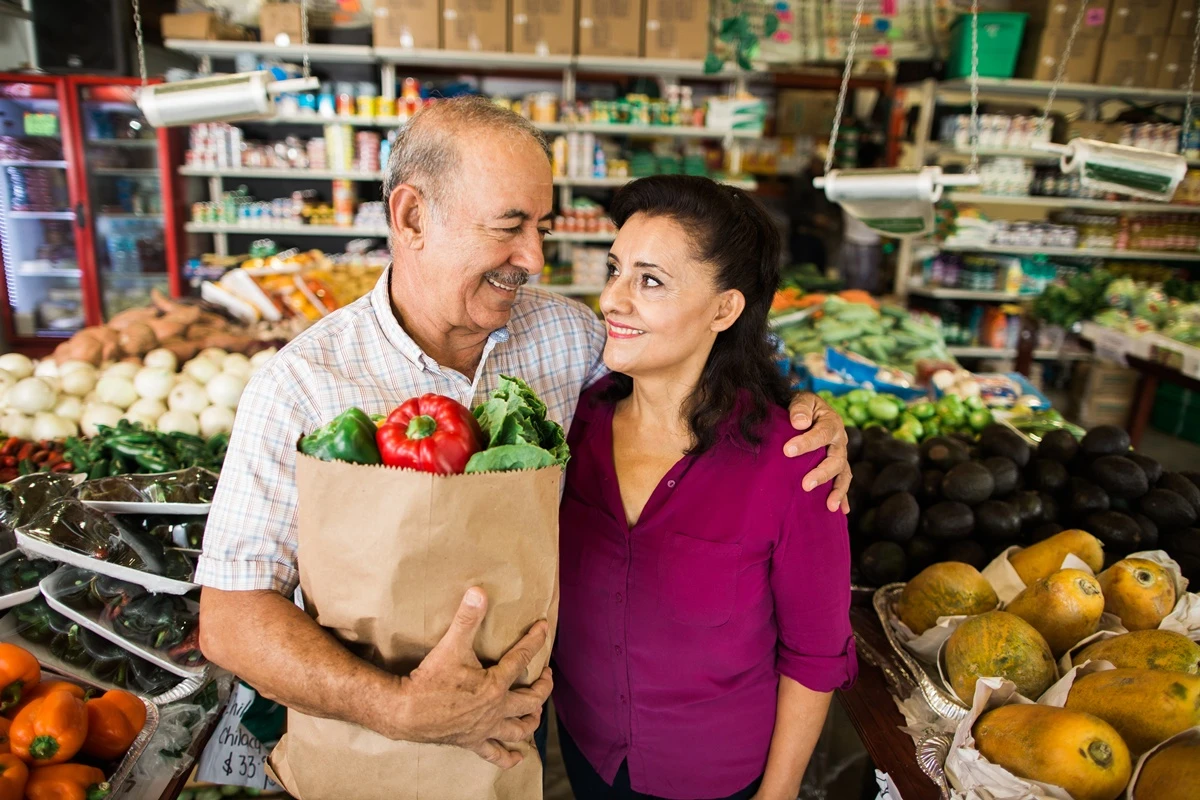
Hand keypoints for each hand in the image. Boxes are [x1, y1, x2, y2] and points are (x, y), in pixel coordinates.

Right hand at [399, 587, 552, 768]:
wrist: (405, 713)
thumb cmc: (429, 680)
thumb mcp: (450, 645)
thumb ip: (466, 618)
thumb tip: (479, 591)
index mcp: (495, 685)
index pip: (522, 658)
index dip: (536, 640)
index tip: (545, 627)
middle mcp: (496, 709)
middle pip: (531, 699)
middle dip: (543, 686)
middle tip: (546, 674)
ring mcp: (486, 728)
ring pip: (519, 728)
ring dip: (532, 719)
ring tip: (537, 711)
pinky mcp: (472, 742)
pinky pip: (495, 754)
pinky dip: (509, 757)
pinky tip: (517, 758)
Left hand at [784, 392, 850, 513]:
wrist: (808, 411)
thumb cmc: (802, 407)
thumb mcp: (801, 400)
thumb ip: (800, 408)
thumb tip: (799, 423)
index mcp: (831, 423)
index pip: (822, 434)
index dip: (806, 443)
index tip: (788, 451)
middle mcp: (840, 442)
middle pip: (836, 460)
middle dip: (821, 473)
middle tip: (805, 484)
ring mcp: (840, 456)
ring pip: (843, 474)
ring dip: (837, 491)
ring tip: (829, 506)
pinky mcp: (837, 468)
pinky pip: (842, 483)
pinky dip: (843, 497)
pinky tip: (841, 511)